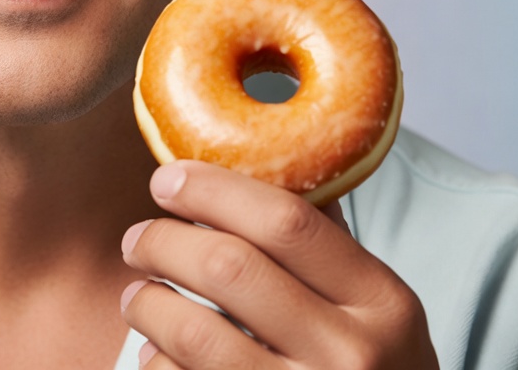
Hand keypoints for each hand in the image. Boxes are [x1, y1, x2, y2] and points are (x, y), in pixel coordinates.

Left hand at [120, 161, 437, 368]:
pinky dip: (156, 362)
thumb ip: (320, 244)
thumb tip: (247, 167)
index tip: (166, 178)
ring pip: (195, 333)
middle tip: (137, 239)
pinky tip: (158, 352)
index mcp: (380, 301)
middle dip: (164, 241)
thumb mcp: (374, 307)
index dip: (213, 190)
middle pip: (229, 268)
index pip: (285, 220)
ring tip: (137, 295)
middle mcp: (350, 355)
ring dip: (147, 303)